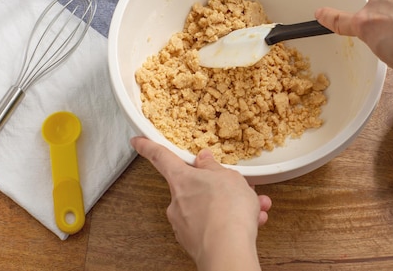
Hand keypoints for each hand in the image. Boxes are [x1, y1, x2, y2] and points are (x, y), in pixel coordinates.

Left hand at [131, 137, 270, 270]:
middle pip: (194, 187)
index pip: (160, 157)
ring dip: (231, 207)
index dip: (148, 147)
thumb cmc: (227, 211)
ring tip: (254, 207)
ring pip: (209, 209)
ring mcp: (184, 224)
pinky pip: (213, 227)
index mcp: (182, 178)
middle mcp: (178, 201)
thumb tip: (204, 160)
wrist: (228, 251)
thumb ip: (214, 167)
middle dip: (218, 187)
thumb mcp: (228, 176)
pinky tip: (251, 222)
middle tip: (237, 187)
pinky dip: (230, 224)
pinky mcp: (194, 243)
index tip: (138, 141)